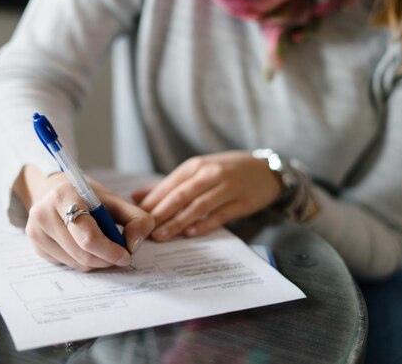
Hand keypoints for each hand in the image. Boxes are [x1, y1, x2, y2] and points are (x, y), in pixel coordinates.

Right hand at [16, 166, 154, 271]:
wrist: (54, 189)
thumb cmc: (87, 196)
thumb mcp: (114, 200)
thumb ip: (135, 219)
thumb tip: (134, 245)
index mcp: (63, 196)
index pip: (88, 236)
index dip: (110, 250)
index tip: (126, 254)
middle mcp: (44, 214)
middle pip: (83, 254)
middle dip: (107, 258)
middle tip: (121, 253)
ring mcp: (36, 232)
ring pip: (77, 264)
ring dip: (97, 261)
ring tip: (104, 247)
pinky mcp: (36, 246)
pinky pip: (68, 265)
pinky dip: (83, 260)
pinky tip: (86, 246)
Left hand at [132, 151, 281, 240]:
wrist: (266, 169)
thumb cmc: (227, 171)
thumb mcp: (199, 171)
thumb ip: (169, 185)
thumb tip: (136, 197)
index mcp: (196, 165)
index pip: (169, 185)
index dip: (151, 203)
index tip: (135, 218)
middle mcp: (210, 173)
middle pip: (181, 195)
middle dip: (161, 214)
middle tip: (144, 230)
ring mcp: (228, 187)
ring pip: (198, 206)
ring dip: (178, 222)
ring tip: (162, 236)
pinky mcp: (242, 201)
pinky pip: (220, 215)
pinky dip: (204, 224)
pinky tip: (190, 233)